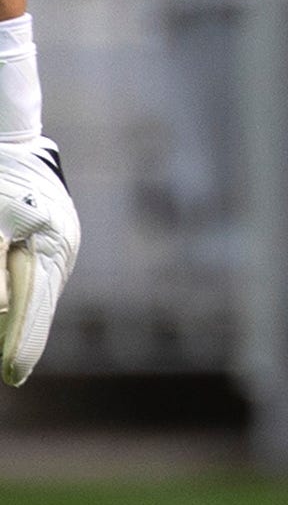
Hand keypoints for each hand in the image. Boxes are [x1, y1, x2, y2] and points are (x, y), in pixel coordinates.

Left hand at [0, 136, 79, 385]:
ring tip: (10, 352)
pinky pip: (35, 275)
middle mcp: (62, 250)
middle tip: (9, 371)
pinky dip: (23, 296)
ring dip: (22, 317)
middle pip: (38, 303)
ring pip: (37, 291)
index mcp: (52, 246)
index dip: (22, 344)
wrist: (8, 128)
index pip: (35, 306)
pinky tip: (11, 313)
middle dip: (19, 336)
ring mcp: (59, 243)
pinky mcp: (50, 237)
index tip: (12, 376)